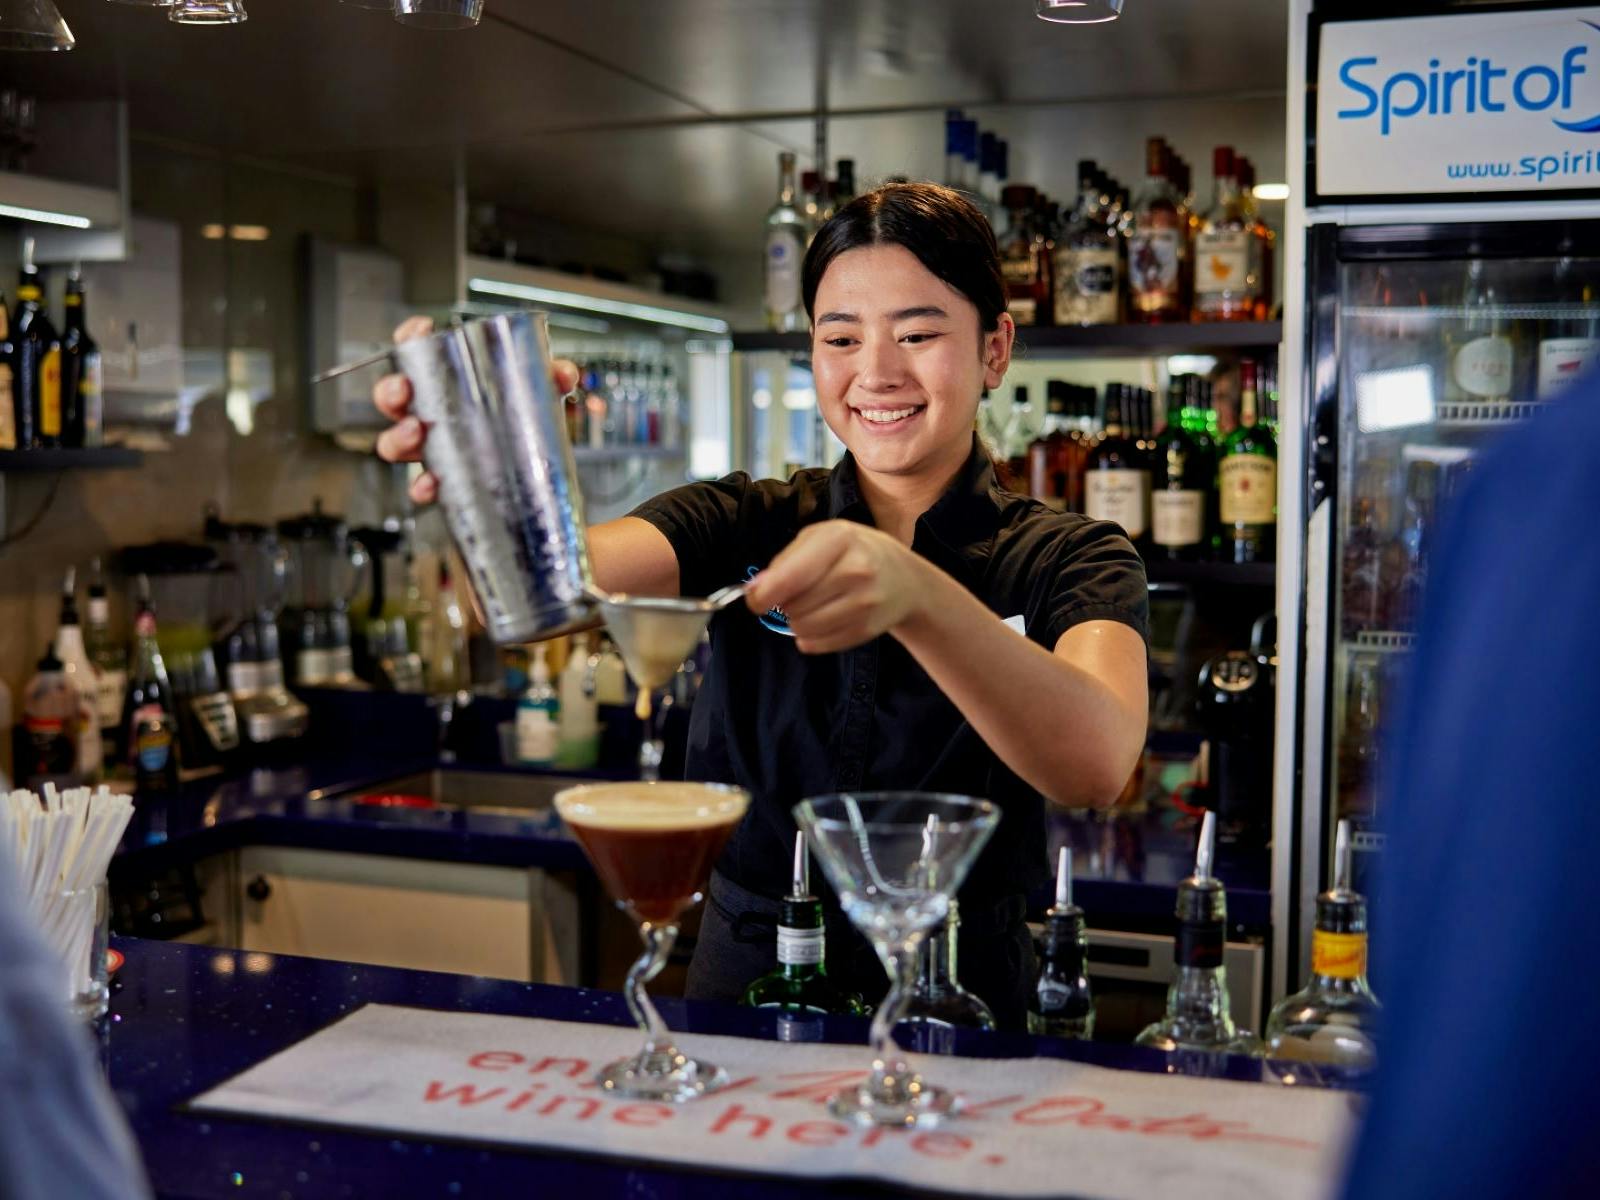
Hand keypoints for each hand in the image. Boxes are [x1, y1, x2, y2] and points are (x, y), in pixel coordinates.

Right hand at [372, 315, 582, 506]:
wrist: (535, 460)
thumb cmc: (523, 413)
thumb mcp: (539, 389)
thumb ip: (552, 376)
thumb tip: (562, 373)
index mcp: (446, 378)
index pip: (416, 349)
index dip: (410, 337)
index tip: (420, 331)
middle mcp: (430, 409)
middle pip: (393, 396)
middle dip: (392, 391)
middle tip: (405, 389)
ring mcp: (432, 445)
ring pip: (395, 441)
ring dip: (398, 437)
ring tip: (416, 432)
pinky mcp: (442, 477)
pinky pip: (420, 485)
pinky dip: (422, 487)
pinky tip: (432, 485)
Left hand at [745, 521, 929, 653]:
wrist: (904, 578)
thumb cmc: (853, 551)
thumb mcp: (820, 539)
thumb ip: (785, 561)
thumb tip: (754, 590)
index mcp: (839, 539)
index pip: (789, 577)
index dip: (763, 595)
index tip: (757, 600)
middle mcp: (856, 570)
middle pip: (792, 606)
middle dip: (786, 603)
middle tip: (800, 593)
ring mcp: (865, 603)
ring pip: (802, 629)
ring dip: (798, 622)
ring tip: (813, 606)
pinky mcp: (867, 630)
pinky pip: (818, 645)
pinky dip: (811, 637)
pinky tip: (825, 620)